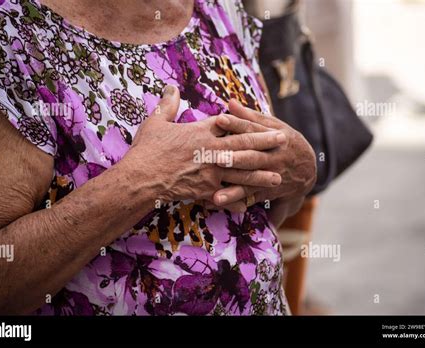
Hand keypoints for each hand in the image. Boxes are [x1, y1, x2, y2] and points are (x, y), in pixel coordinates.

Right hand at [119, 86, 286, 210]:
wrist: (140, 178)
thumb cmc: (146, 149)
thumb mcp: (155, 122)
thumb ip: (167, 104)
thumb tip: (171, 87)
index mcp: (201, 131)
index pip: (229, 124)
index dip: (245, 121)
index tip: (259, 120)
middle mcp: (211, 150)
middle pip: (244, 144)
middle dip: (265, 142)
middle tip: (283, 141)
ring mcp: (211, 171)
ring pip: (242, 171)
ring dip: (261, 173)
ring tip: (278, 176)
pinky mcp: (206, 189)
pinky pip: (227, 195)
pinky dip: (239, 199)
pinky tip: (251, 203)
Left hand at [212, 98, 316, 209]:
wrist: (307, 171)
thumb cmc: (284, 143)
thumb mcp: (274, 127)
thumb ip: (251, 117)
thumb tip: (230, 102)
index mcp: (274, 138)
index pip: (253, 130)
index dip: (237, 124)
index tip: (220, 119)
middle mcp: (273, 158)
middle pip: (253, 157)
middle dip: (236, 158)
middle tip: (218, 158)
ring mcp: (270, 176)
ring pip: (250, 181)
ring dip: (233, 188)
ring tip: (215, 194)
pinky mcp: (267, 191)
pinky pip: (250, 197)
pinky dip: (234, 201)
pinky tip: (217, 203)